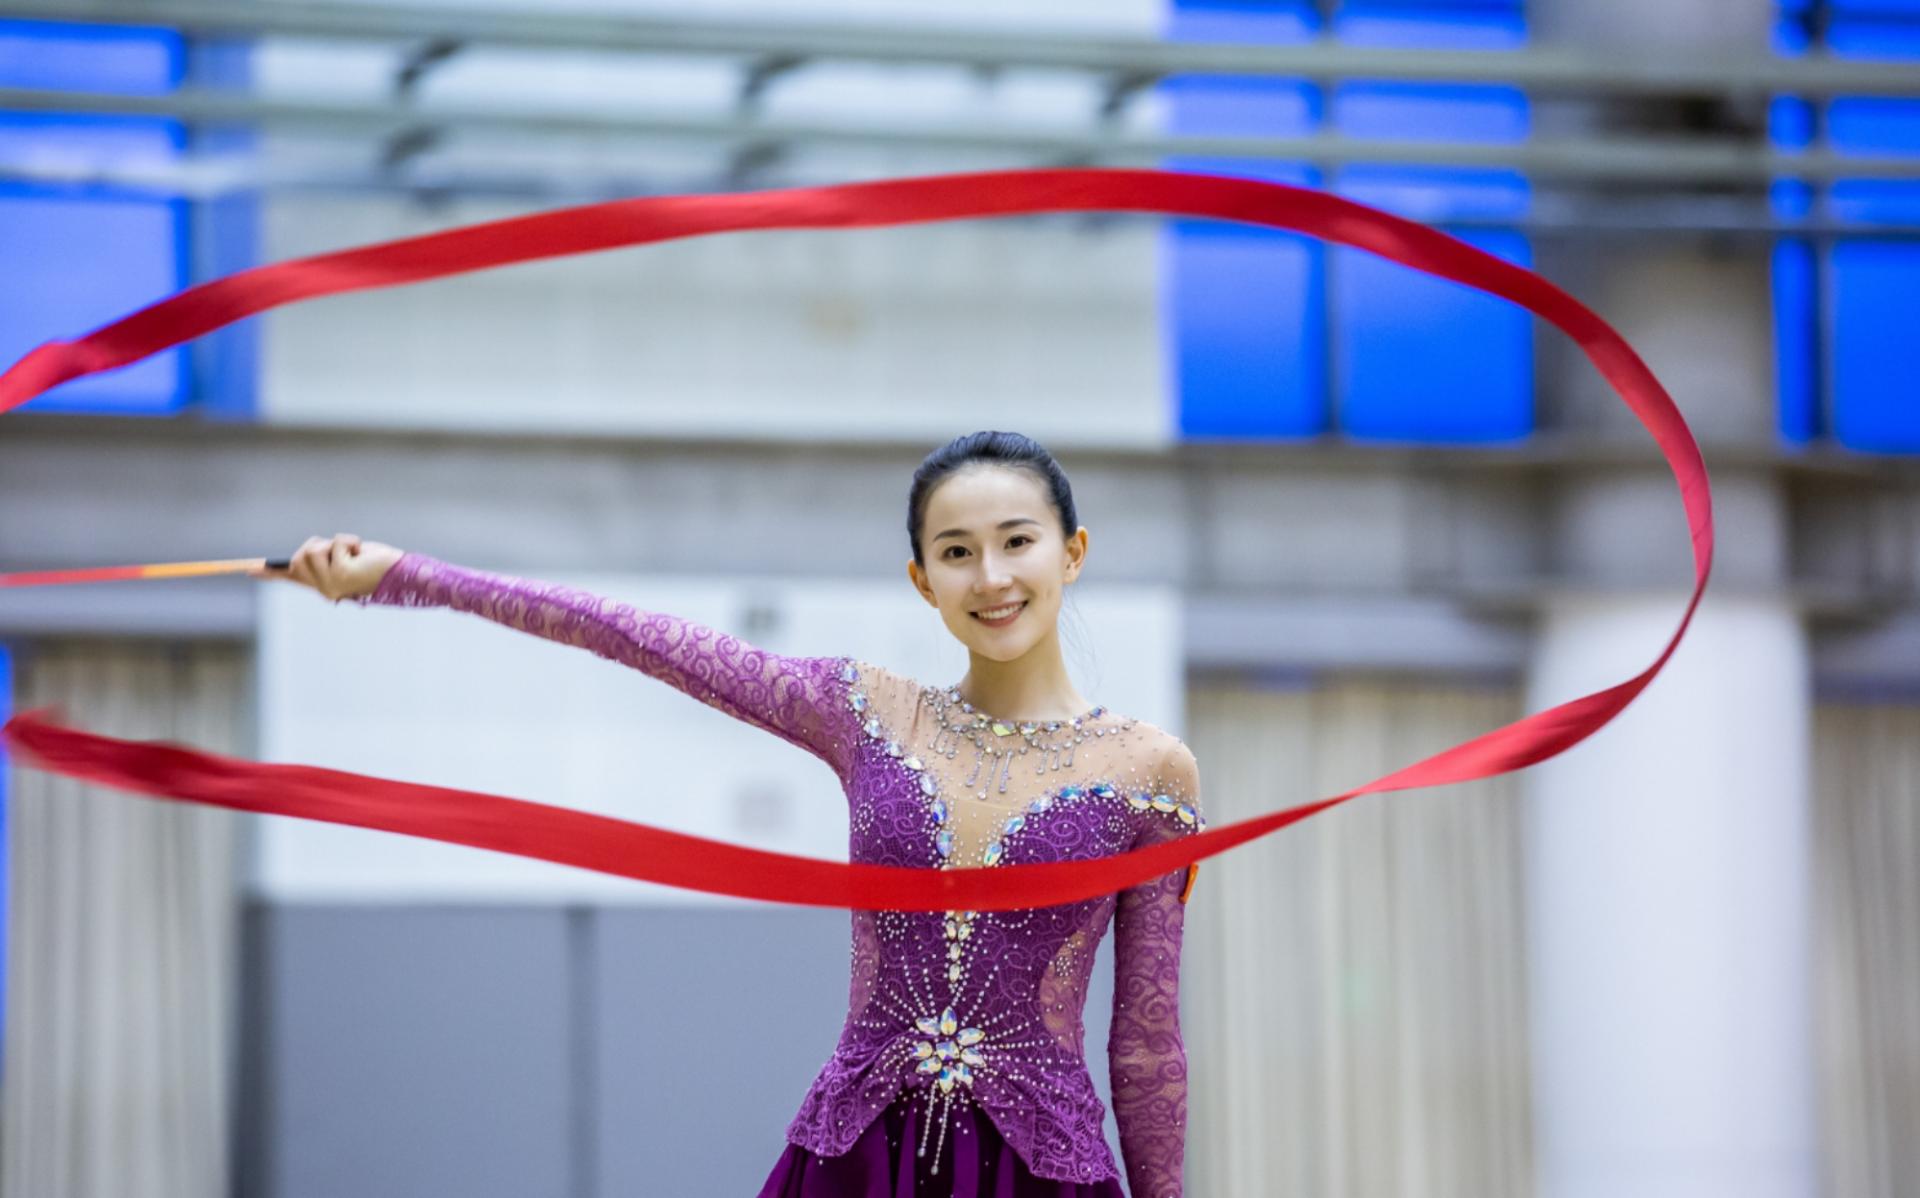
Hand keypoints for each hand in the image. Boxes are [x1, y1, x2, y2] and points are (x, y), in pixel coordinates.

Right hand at [250, 533, 402, 601]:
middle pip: (299, 555)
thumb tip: (299, 557)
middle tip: (344, 551)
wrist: (402, 576)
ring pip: (313, 548)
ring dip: (334, 543)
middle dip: (319, 544)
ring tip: (354, 554)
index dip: (268, 573)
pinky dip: (349, 541)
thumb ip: (323, 560)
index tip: (248, 570)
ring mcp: (330, 584)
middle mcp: (323, 589)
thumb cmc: (376, 566)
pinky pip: (334, 544)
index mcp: (322, 585)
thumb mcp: (345, 560)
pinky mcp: (340, 574)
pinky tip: (362, 555)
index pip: (289, 578)